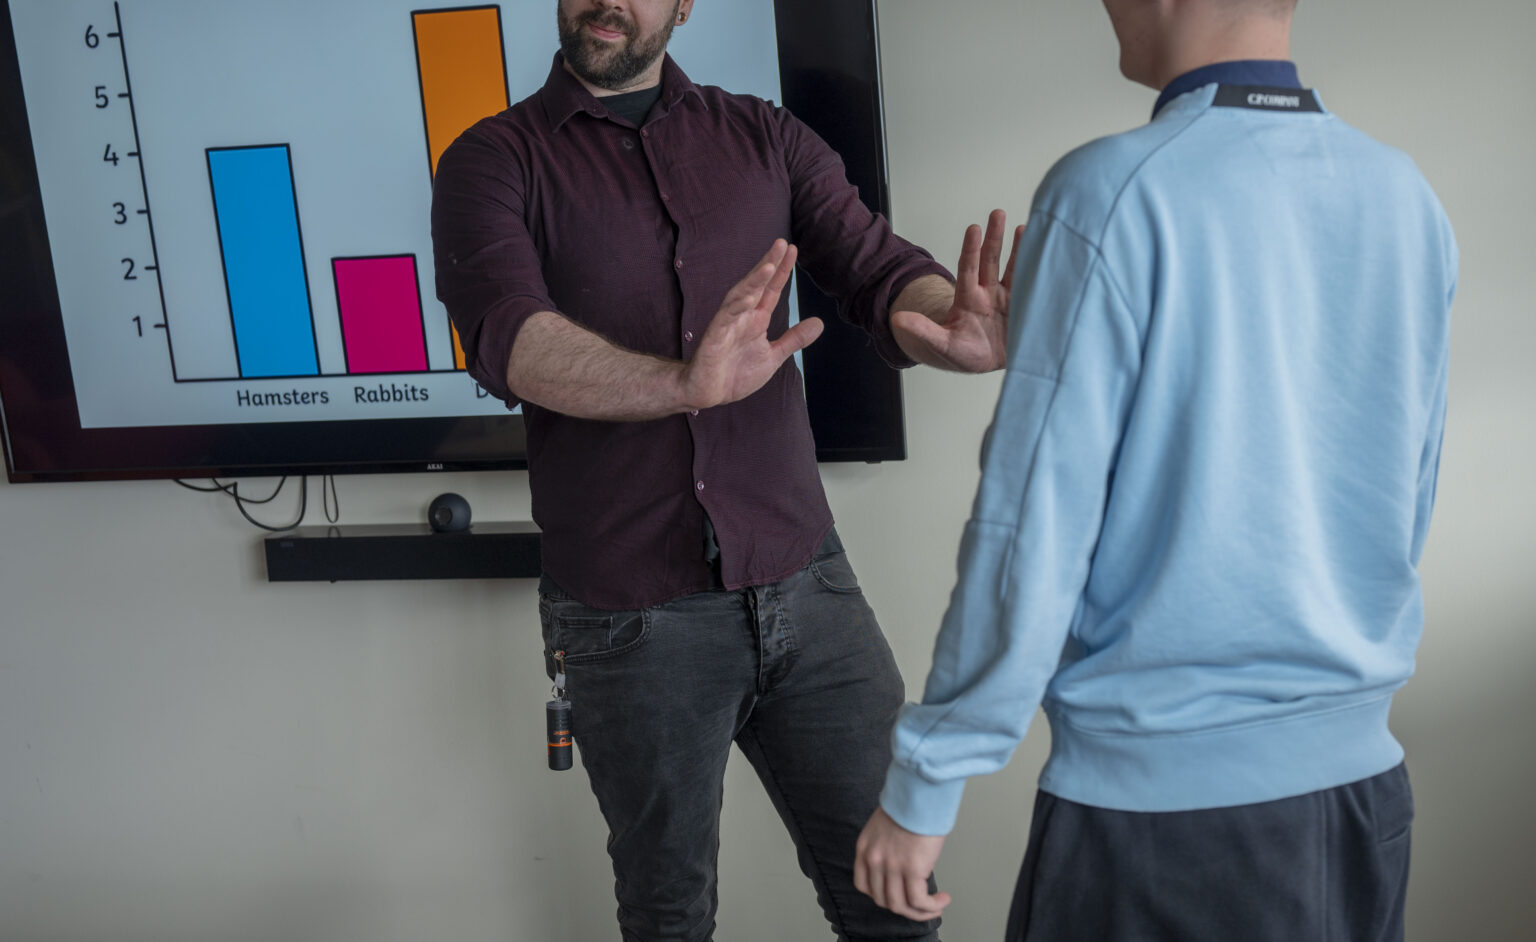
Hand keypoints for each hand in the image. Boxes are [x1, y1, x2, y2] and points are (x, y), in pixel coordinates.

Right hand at [681, 239, 822, 409]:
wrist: (708, 394)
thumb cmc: (735, 374)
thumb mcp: (773, 357)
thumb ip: (793, 339)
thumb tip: (819, 322)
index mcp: (756, 319)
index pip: (771, 290)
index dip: (781, 271)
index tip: (791, 249)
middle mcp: (742, 317)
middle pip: (756, 285)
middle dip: (768, 264)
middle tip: (782, 243)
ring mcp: (727, 324)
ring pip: (740, 296)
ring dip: (753, 281)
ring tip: (769, 265)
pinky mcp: (714, 337)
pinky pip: (725, 318)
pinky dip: (736, 306)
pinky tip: (748, 295)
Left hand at [853, 807, 951, 921]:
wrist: (919, 792)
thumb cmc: (910, 802)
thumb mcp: (885, 825)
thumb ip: (886, 845)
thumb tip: (902, 860)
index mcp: (865, 848)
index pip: (863, 885)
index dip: (880, 896)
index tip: (897, 895)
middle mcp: (874, 860)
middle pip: (883, 899)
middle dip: (903, 907)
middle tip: (920, 904)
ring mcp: (891, 866)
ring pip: (900, 906)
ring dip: (920, 912)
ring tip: (935, 907)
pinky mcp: (912, 869)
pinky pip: (918, 902)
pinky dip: (931, 907)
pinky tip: (942, 900)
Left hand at [892, 208, 1022, 371]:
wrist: (987, 364)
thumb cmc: (964, 354)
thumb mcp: (943, 345)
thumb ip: (923, 331)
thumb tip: (897, 320)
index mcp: (968, 299)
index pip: (969, 269)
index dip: (971, 250)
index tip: (974, 228)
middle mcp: (988, 293)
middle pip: (991, 261)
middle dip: (994, 238)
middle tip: (997, 213)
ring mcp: (1007, 298)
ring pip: (1013, 268)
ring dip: (1019, 248)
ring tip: (1025, 226)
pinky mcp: (1023, 305)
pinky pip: (1031, 284)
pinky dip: (1038, 269)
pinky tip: (1046, 252)